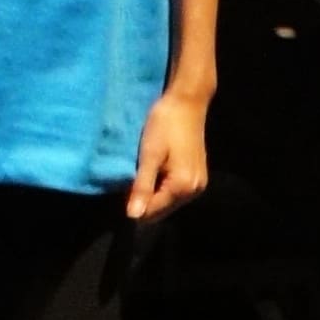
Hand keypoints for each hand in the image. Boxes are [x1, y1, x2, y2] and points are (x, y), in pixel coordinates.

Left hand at [125, 88, 209, 222]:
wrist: (187, 103)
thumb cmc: (166, 124)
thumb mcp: (149, 154)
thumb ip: (142, 186)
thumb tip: (132, 216)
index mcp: (182, 187)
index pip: (152, 213)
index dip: (133, 205)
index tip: (122, 189)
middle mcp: (194, 191)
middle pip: (161, 211)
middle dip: (144, 202)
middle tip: (130, 180)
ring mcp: (198, 186)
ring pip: (167, 203)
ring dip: (152, 195)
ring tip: (142, 174)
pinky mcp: (197, 178)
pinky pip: (175, 194)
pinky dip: (162, 188)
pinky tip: (154, 173)